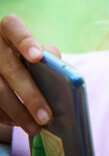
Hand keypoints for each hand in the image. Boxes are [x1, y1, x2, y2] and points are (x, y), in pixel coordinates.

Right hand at [0, 14, 60, 133]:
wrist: (0, 63)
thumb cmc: (24, 56)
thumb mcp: (34, 50)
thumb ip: (47, 55)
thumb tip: (55, 63)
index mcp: (8, 29)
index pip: (14, 28)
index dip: (25, 41)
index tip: (37, 57)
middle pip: (10, 68)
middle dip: (30, 95)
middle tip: (46, 116)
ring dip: (17, 112)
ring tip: (35, 127)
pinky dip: (3, 115)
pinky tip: (17, 123)